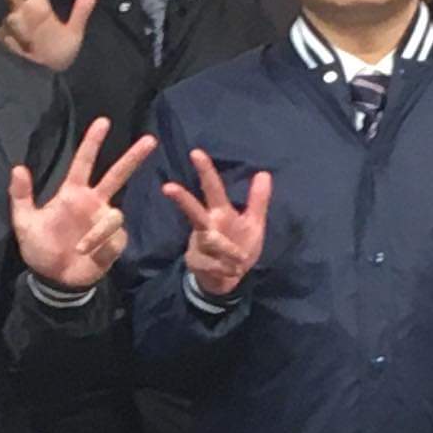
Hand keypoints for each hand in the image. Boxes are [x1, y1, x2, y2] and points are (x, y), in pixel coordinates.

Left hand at [9, 117, 159, 290]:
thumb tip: (18, 168)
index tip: (103, 121)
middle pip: (117, 175)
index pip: (84, 162)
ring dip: (98, 232)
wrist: (52, 279)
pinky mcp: (114, 242)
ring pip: (116, 214)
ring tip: (79, 248)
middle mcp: (94, 203)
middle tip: (150, 139)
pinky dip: (100, 245)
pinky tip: (87, 254)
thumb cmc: (40, 248)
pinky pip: (114, 238)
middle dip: (133, 158)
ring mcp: (105, 222)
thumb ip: (20, 196)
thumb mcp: (24, 222)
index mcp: (73, 194)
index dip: (92, 142)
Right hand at [159, 148, 273, 301]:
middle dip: (182, 199)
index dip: (205, 171)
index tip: (196, 153)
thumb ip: (258, 200)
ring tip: (240, 260)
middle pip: (193, 210)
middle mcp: (205, 225)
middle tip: (168, 187)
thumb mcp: (254, 224)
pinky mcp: (194, 262)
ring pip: (210, 241)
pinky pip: (213, 264)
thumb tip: (264, 172)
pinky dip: (227, 268)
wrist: (227, 280)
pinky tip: (233, 271)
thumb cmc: (239, 246)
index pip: (212, 189)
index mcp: (220, 213)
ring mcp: (197, 244)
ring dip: (229, 251)